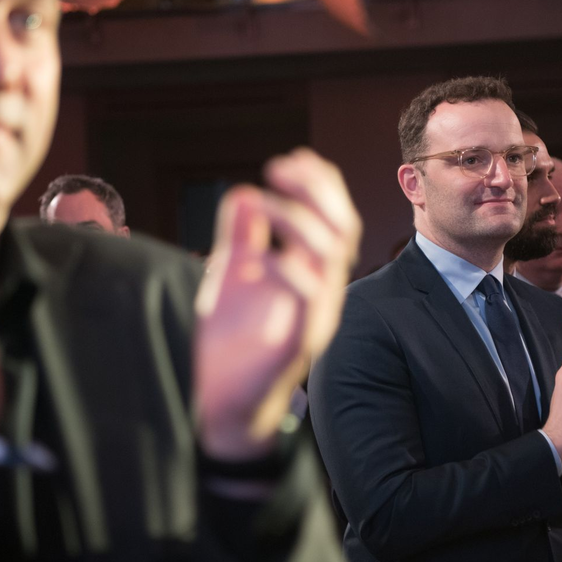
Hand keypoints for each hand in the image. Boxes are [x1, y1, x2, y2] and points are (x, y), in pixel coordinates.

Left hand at [193, 148, 360, 461]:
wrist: (218, 401)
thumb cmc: (228, 341)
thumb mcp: (231, 275)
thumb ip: (240, 236)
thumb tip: (245, 192)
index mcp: (309, 272)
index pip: (333, 218)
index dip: (319, 184)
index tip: (288, 160)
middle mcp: (320, 291)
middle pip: (343, 228)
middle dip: (317, 190)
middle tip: (278, 168)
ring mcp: (314, 316)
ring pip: (331, 256)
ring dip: (298, 219)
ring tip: (263, 201)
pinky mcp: (299, 343)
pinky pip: (310, 299)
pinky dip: (290, 269)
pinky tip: (263, 258)